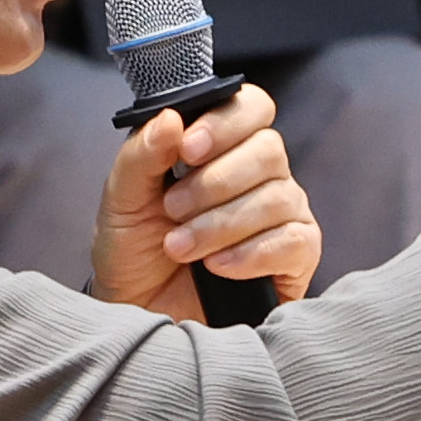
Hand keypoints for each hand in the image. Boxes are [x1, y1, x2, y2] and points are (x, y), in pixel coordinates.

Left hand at [95, 82, 317, 319]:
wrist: (139, 313)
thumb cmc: (134, 251)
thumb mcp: (122, 199)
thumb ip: (142, 155)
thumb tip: (171, 117)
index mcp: (224, 148)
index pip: (252, 107)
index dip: (226, 122)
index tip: (188, 148)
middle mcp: (262, 175)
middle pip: (268, 150)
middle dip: (214, 182)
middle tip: (172, 208)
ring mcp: (285, 214)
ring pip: (277, 197)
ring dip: (220, 223)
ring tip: (180, 246)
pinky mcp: (298, 255)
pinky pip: (293, 240)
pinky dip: (249, 253)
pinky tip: (216, 266)